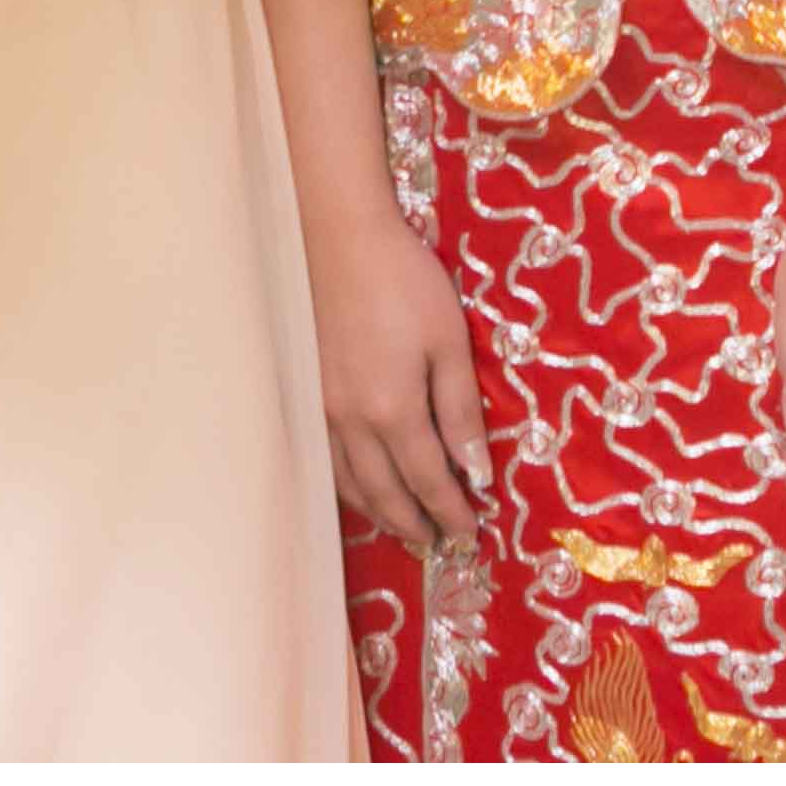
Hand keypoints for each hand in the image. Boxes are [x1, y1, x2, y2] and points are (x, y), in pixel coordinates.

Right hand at [308, 210, 496, 553]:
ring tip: (406, 528)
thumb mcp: (449, 343)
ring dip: (381, 513)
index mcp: (392, 411)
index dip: (450, 511)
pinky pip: (329, 460)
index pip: (427, 481)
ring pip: (351, 483)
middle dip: (415, 524)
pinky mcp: (310, 394)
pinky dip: (351, 486)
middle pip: (385, 493)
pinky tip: (364, 487)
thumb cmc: (406, 283)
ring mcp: (323, 411)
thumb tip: (475, 472)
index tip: (470, 533)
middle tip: (440, 545)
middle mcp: (351, 423)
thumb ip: (460, 412)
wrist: (341, 241)